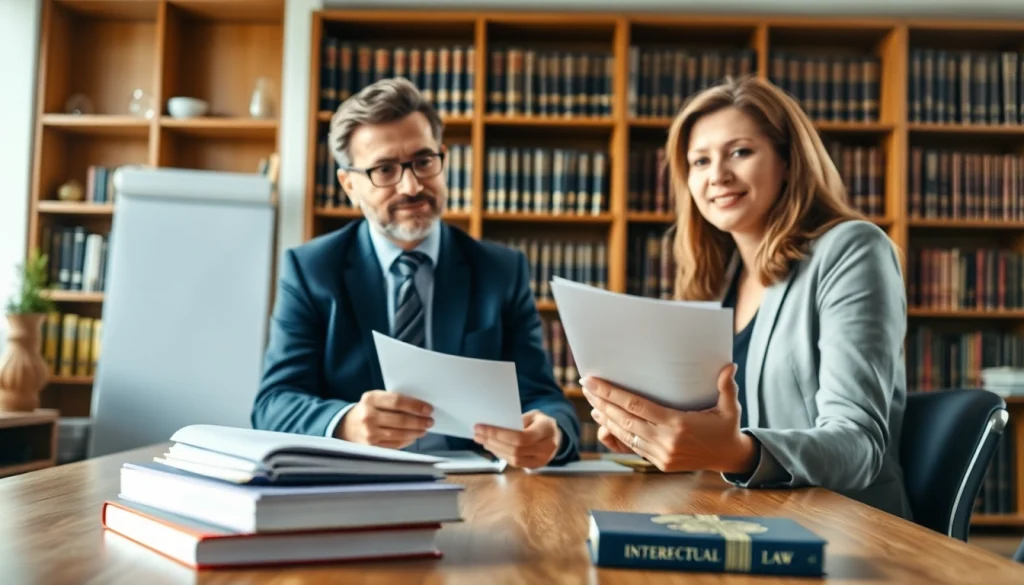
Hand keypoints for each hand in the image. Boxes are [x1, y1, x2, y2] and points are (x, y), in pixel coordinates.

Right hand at [335, 390, 433, 448]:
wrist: (346, 427)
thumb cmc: (367, 410)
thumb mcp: (375, 399)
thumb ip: (393, 401)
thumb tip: (420, 408)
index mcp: (370, 399)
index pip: (397, 401)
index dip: (416, 406)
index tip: (428, 409)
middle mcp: (368, 416)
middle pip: (400, 419)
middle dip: (419, 421)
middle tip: (430, 421)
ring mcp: (369, 433)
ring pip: (399, 434)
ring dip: (415, 432)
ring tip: (424, 429)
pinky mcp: (371, 447)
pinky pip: (395, 444)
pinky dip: (407, 440)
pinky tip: (413, 437)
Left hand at [473, 410, 561, 468]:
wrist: (556, 436)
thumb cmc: (541, 422)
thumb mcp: (533, 415)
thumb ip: (518, 420)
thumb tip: (495, 426)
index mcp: (547, 430)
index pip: (520, 437)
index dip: (498, 434)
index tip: (481, 427)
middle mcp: (546, 448)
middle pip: (515, 449)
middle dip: (493, 441)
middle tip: (477, 434)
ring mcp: (542, 460)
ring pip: (514, 459)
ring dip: (495, 449)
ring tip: (482, 440)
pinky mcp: (535, 466)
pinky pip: (515, 463)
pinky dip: (501, 455)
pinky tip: (492, 447)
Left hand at [581, 364, 756, 474]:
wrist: (730, 457)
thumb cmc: (727, 427)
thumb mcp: (731, 407)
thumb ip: (726, 386)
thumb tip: (729, 365)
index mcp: (678, 424)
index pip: (636, 405)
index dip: (611, 393)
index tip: (593, 381)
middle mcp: (666, 440)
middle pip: (624, 419)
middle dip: (602, 402)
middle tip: (585, 386)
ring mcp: (661, 454)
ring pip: (625, 434)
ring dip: (605, 418)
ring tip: (592, 403)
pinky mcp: (659, 463)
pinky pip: (632, 446)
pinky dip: (616, 433)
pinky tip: (605, 422)